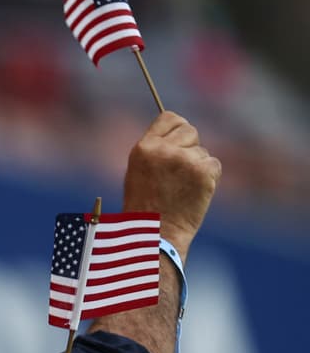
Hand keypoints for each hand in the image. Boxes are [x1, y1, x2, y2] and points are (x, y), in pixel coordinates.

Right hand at [121, 111, 221, 257]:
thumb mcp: (139, 171)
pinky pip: (214, 164)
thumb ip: (157, 149)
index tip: (177, 142)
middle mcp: (164, 150)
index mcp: (143, 148)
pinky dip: (208, 177)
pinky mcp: (204, 171)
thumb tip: (180, 133)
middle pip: (189, 130)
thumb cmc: (146, 206)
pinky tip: (194, 192)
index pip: (169, 118)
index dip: (176, 129)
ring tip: (182, 188)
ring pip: (202, 151)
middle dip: (189, 146)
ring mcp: (185, 160)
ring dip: (197, 166)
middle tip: (179, 171)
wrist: (157, 234)